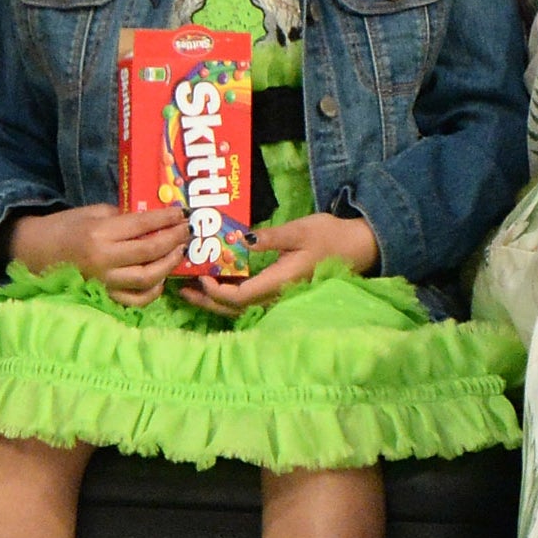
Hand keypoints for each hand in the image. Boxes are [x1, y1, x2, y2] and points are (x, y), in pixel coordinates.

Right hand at [7, 205, 188, 307]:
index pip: (143, 226)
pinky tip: (160, 279)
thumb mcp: (93, 212)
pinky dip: (152, 292)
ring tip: (178, 252)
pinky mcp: (102, 296)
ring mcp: (104, 281)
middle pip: (150, 252)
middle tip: (186, 232)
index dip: (166, 220)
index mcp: (99, 233)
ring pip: (147, 279)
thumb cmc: (64, 227)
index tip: (182, 214)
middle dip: (174, 240)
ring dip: (168, 265)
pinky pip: (134, 300)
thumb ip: (123, 217)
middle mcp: (103, 260)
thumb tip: (154, 222)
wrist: (34, 251)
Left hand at [184, 213, 379, 316]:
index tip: (202, 275)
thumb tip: (241, 239)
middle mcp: (276, 294)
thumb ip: (270, 237)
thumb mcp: (300, 230)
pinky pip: (249, 299)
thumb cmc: (330, 236)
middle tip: (181, 288)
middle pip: (234, 308)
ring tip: (192, 288)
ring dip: (215, 300)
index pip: (240, 297)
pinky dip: (229, 294)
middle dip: (206, 300)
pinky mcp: (280, 289)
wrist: (357, 247)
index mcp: (279, 281)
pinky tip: (219, 282)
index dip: (216, 291)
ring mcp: (278, 294)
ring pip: (240, 307)